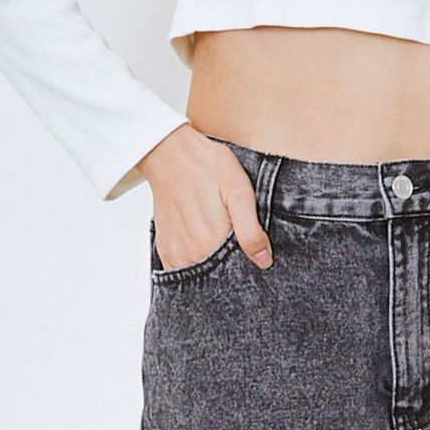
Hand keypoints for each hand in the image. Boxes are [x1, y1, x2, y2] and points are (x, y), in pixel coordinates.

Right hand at [138, 125, 273, 270]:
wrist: (172, 154)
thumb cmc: (208, 168)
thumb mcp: (239, 193)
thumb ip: (250, 230)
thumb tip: (264, 260)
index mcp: (213, 243)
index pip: (238, 272)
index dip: (249, 266)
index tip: (255, 256)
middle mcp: (192, 254)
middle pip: (219, 276)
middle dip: (231, 267)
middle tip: (236, 240)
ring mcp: (176, 254)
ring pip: (202, 274)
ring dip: (213, 266)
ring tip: (220, 238)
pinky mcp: (166, 249)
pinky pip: (184, 268)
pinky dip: (196, 262)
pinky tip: (205, 242)